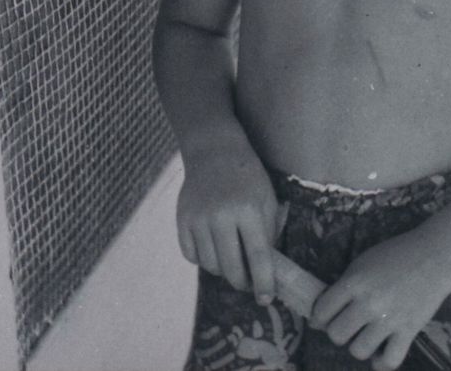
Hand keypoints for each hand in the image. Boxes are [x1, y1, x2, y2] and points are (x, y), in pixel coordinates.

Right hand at [176, 140, 279, 302]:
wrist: (214, 152)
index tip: (266, 299)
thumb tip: (267, 270)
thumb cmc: (247, 177)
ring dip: (223, 270)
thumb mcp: (267, 199)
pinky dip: (203, 259)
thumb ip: (268, 233)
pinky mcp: (182, 220)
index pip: (258, 257)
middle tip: (249, 284)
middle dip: (242, 283)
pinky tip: (213, 249)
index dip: (263, 282)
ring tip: (231, 261)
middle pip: (231, 267)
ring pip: (210, 265)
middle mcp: (221, 216)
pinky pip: (191, 255)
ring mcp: (198, 218)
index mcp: (248, 210)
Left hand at [309, 232, 450, 370]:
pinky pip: (389, 361)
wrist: (435, 255)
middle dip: (338, 332)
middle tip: (347, 325)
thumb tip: (325, 311)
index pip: (322, 311)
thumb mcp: (363, 262)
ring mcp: (389, 319)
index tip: (324, 319)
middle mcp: (368, 303)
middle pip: (336, 334)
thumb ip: (345, 284)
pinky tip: (380, 353)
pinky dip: (381, 363)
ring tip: (365, 337)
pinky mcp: (409, 331)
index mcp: (354, 282)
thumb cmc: (396, 254)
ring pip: (358, 351)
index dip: (319, 318)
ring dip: (359, 346)